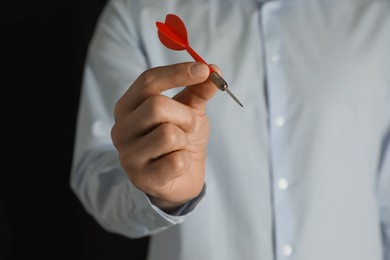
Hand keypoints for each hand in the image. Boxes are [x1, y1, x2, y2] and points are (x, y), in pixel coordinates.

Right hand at [111, 62, 218, 209]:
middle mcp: (121, 129)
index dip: (177, 73)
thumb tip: (214, 70)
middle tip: (191, 126)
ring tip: (180, 147)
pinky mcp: (142, 178)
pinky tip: (178, 164)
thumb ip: (199, 91)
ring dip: (185, 140)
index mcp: (128, 106)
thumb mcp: (189, 111)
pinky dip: (186, 161)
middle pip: (157, 106)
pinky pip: (176, 161)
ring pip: (168, 134)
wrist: (180, 177)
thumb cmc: (181, 139)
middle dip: (185, 115)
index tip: (204, 70)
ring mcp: (129, 155)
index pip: (148, 81)